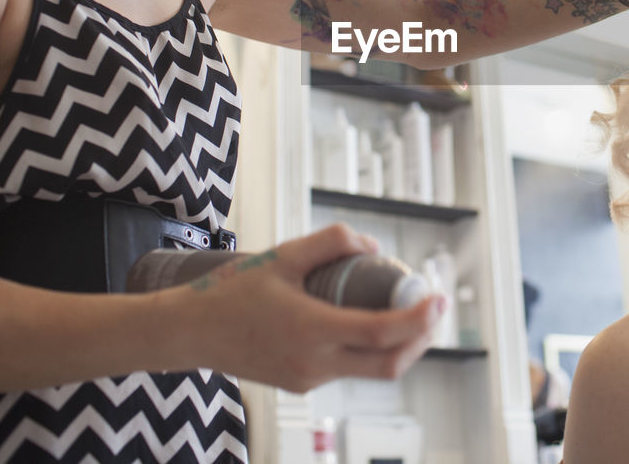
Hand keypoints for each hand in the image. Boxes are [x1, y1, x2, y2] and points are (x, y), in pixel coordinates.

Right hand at [180, 224, 444, 391]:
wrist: (189, 333)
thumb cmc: (232, 291)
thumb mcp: (281, 255)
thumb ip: (330, 243)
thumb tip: (372, 246)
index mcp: (311, 330)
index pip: (381, 333)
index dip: (418, 319)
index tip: (438, 298)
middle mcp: (314, 363)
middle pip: (388, 364)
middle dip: (420, 339)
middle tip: (433, 308)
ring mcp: (309, 379)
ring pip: (370, 370)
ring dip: (397, 344)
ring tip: (406, 310)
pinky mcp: (302, 384)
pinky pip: (348, 368)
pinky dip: (368, 348)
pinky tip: (367, 321)